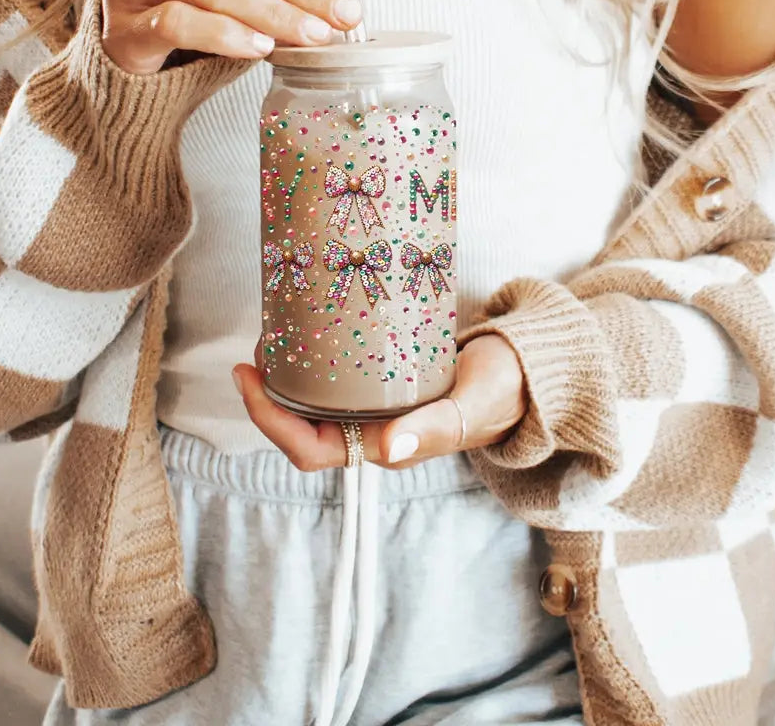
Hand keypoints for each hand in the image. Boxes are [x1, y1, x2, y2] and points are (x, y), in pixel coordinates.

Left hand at [231, 334, 526, 469]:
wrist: (527, 373)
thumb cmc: (504, 390)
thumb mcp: (475, 402)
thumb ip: (440, 425)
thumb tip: (390, 449)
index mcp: (386, 445)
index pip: (309, 449)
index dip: (270, 420)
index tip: (248, 375)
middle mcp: (373, 431)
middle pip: (300, 427)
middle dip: (268, 393)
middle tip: (256, 346)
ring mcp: (377, 408)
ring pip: (314, 402)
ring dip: (287, 375)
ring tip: (274, 333)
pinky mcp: (384, 382)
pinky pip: (336, 379)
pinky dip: (314, 358)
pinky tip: (308, 326)